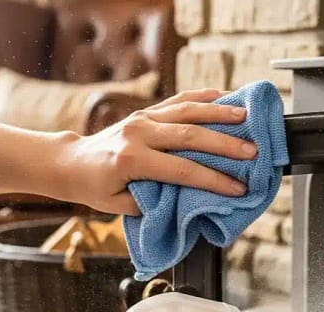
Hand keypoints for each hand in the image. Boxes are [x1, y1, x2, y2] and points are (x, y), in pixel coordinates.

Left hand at [49, 89, 258, 214]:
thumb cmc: (95, 187)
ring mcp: (142, 118)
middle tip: (252, 151)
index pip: (181, 170)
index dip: (212, 180)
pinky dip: (202, 97)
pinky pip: (177, 100)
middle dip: (224, 144)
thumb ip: (151, 201)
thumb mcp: (119, 204)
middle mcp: (138, 133)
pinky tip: (224, 95)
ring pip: (186, 111)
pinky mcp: (146, 111)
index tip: (237, 188)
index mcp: (131, 159)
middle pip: (190, 135)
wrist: (72, 162)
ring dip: (219, 112)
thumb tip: (186, 197)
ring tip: (246, 116)